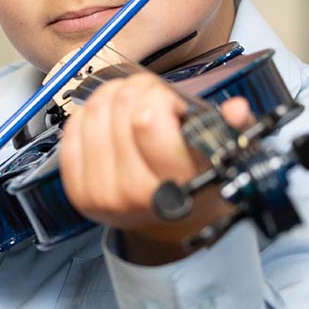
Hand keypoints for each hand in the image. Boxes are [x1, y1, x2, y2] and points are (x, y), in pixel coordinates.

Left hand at [58, 72, 252, 264]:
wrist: (170, 219)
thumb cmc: (195, 179)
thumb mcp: (223, 153)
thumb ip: (233, 129)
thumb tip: (238, 110)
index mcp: (176, 185)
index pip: (147, 121)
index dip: (159, 97)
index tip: (171, 102)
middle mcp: (135, 195)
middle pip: (119, 108)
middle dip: (138, 88)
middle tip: (151, 95)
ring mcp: (101, 195)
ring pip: (92, 113)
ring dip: (112, 94)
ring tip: (131, 102)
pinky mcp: (77, 191)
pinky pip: (71, 131)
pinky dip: (88, 114)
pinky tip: (108, 118)